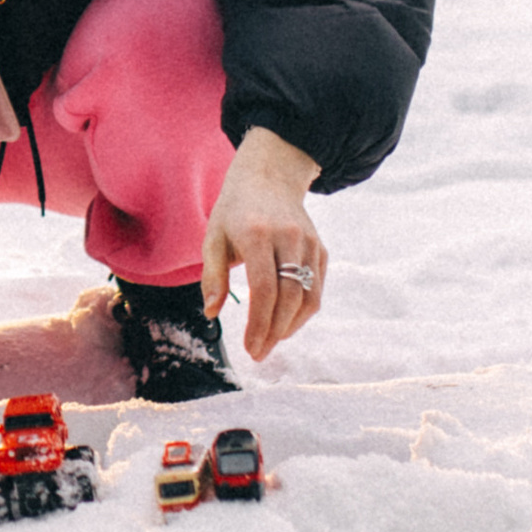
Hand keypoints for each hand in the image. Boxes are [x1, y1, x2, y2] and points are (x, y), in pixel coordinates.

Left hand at [200, 128, 326, 362]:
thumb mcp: (213, 237)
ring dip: (291, 326)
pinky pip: (317, 288)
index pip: (265, 289)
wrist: (269, 177)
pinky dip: (303, 311)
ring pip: (309, 297)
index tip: (250, 348)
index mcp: (258, 234)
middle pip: (289, 297)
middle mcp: (289, 238)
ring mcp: (309, 243)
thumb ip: (213, 276)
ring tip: (270, 341)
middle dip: (274, 332)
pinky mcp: (320, 249)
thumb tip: (211, 312)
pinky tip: (284, 323)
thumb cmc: (234, 211)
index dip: (260, 323)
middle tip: (259, 353)